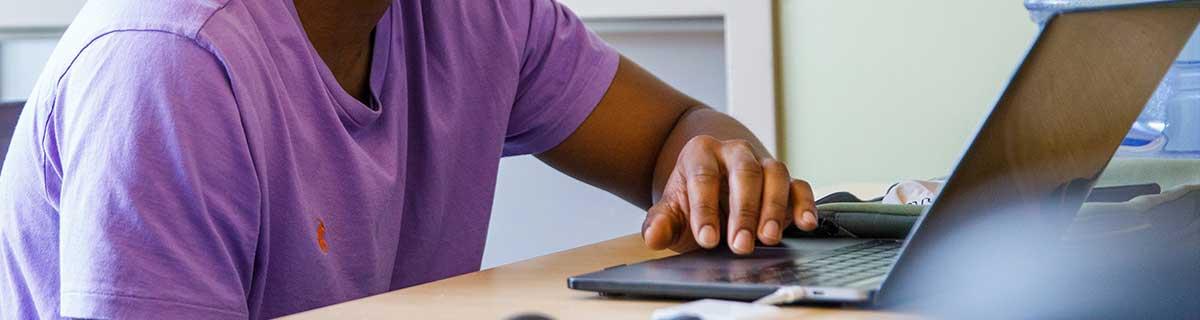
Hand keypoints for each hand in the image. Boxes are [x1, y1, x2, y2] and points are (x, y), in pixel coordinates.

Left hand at [641, 135, 817, 254]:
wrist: (712, 191)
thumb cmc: (691, 202)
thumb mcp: (672, 212)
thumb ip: (660, 223)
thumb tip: (653, 236)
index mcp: (701, 153)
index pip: (703, 177)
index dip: (704, 209)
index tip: (706, 240)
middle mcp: (734, 152)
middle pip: (744, 173)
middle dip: (743, 210)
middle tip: (740, 245)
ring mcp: (762, 164)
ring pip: (775, 175)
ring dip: (774, 208)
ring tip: (768, 238)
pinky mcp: (785, 181)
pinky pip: (799, 186)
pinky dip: (805, 204)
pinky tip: (805, 224)